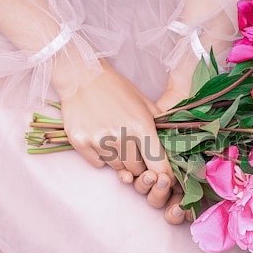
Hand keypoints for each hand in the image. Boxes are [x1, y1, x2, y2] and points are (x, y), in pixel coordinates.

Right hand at [58, 59, 175, 208]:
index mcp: (142, 127)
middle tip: (133, 147)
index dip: (163, 174)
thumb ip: (159, 129)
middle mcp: (121, 136)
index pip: (158, 165)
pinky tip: (100, 138)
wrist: (82, 76)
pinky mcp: (80, 143)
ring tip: (115, 138)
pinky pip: (98, 164)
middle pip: (137, 169)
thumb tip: (172, 154)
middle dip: (138, 163)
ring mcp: (99, 140)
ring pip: (118, 168)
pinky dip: (102, 156)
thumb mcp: (146, 105)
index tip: (163, 176)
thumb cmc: (118, 90)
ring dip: (120, 159)